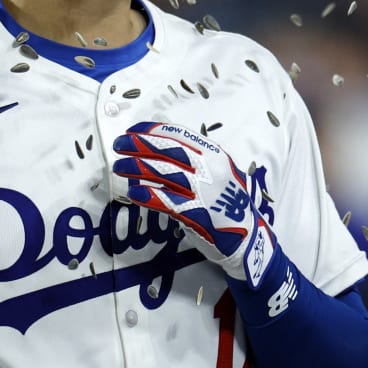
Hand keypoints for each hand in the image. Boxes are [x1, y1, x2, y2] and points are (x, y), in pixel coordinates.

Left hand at [111, 121, 276, 287]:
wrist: (249, 237)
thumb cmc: (227, 202)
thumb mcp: (217, 171)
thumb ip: (193, 156)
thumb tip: (159, 137)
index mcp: (214, 155)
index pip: (179, 135)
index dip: (152, 131)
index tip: (132, 131)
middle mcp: (210, 169)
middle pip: (169, 150)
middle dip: (140, 144)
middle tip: (118, 145)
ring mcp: (205, 191)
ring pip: (165, 173)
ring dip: (138, 167)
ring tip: (119, 166)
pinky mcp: (198, 214)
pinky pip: (169, 202)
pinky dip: (150, 195)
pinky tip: (135, 192)